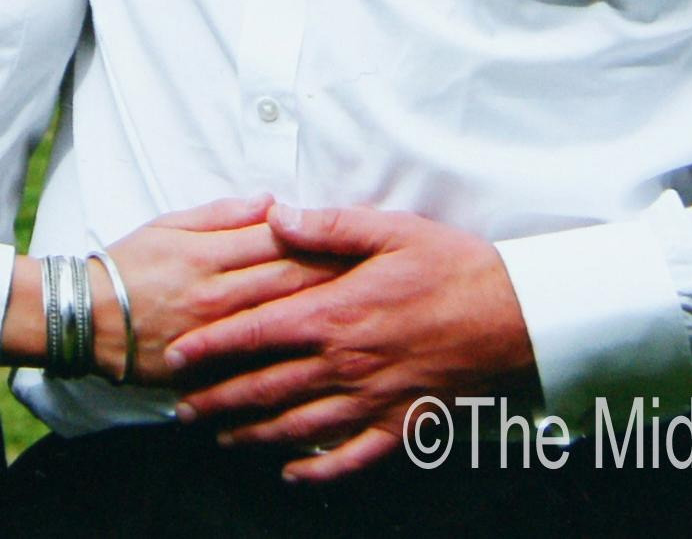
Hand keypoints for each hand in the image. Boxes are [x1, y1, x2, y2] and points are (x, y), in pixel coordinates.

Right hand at [97, 196, 344, 381]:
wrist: (87, 318)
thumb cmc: (129, 264)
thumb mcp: (170, 224)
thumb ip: (222, 214)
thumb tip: (272, 202)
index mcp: (210, 254)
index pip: (278, 242)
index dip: (321, 238)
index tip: (358, 237)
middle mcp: (218, 295)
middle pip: (289, 283)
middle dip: (338, 277)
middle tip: (380, 275)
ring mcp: (216, 337)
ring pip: (282, 326)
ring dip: (324, 318)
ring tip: (366, 315)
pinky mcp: (209, 370)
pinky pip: (258, 368)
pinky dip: (292, 364)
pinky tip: (326, 362)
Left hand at [164, 205, 534, 483]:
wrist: (512, 313)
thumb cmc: (450, 265)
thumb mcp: (388, 229)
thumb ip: (326, 226)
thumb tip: (275, 217)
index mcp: (336, 313)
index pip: (257, 333)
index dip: (213, 347)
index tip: (179, 357)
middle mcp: (346, 362)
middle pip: (267, 388)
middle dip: (219, 400)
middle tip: (183, 408)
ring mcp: (372, 399)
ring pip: (299, 427)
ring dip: (254, 435)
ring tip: (222, 437)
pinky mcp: (401, 423)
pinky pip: (352, 457)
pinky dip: (319, 471)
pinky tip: (294, 474)